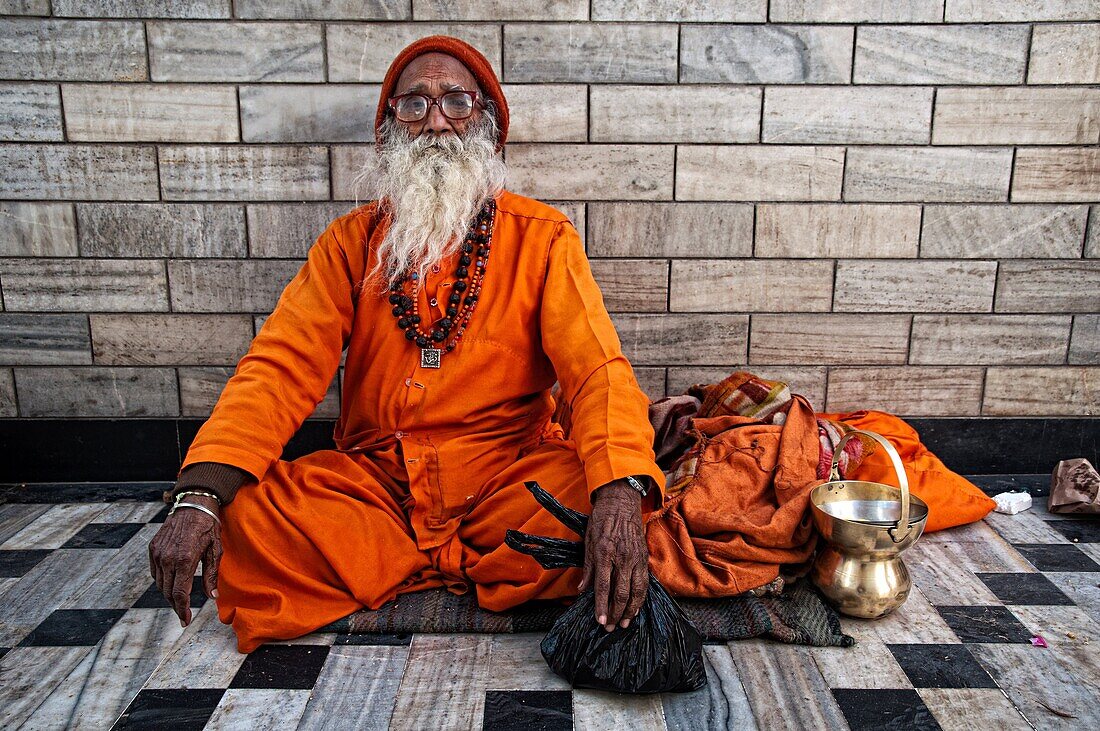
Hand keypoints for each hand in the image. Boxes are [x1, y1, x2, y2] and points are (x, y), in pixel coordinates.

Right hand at [148, 494, 221, 626]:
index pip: (180, 593)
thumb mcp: (216, 551)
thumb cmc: (208, 527)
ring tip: (180, 600)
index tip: (185, 621)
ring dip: (169, 594)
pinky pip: (155, 572)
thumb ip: (211, 575)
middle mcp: (168, 558)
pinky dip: (162, 581)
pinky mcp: (153, 548)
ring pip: (160, 584)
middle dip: (176, 605)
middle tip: (184, 613)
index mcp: (185, 560)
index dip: (182, 610)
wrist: (193, 505)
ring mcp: (158, 553)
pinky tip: (171, 583)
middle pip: (168, 592)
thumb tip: (212, 596)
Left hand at [578, 480, 647, 631]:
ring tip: (625, 623)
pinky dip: (640, 599)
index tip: (600, 621)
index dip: (602, 606)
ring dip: (630, 610)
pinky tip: (635, 608)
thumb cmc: (601, 520)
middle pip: (621, 592)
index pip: (603, 586)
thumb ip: (587, 567)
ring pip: (636, 591)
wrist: (621, 501)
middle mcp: (623, 557)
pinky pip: (644, 583)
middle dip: (616, 613)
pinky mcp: (644, 558)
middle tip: (610, 628)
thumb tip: (582, 590)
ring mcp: (636, 558)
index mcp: (605, 552)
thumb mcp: (588, 541)